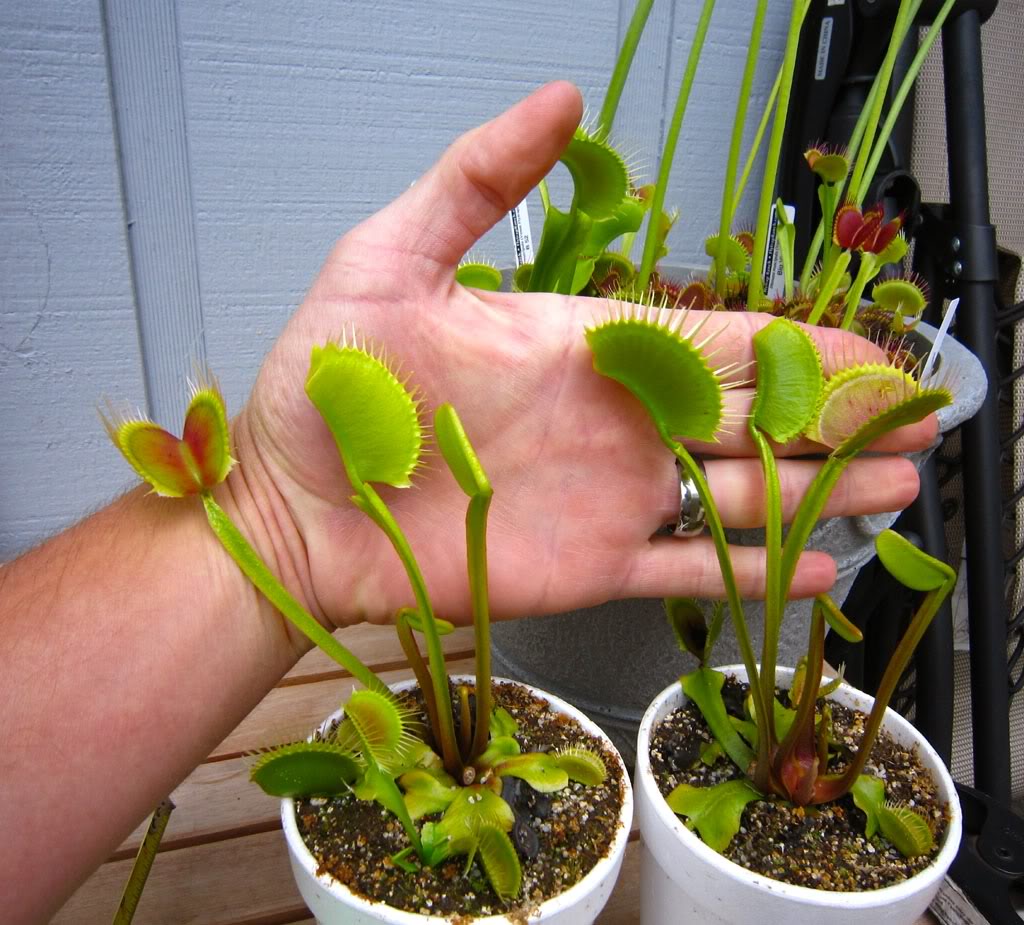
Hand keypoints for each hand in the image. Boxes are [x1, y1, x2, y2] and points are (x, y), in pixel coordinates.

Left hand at [227, 81, 931, 634]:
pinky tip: (814, 573)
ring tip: (900, 486)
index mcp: (583, 344)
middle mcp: (612, 420)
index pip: (715, 335)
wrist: (291, 508)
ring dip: (818, 491)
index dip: (797, 341)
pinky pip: (686, 569)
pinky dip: (751, 574)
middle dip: (836, 415)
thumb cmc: (329, 387)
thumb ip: (475, 181)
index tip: (866, 349)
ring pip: (737, 493)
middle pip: (749, 415)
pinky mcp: (587, 566)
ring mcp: (606, 497)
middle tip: (918, 419)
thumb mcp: (389, 259)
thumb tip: (560, 100)